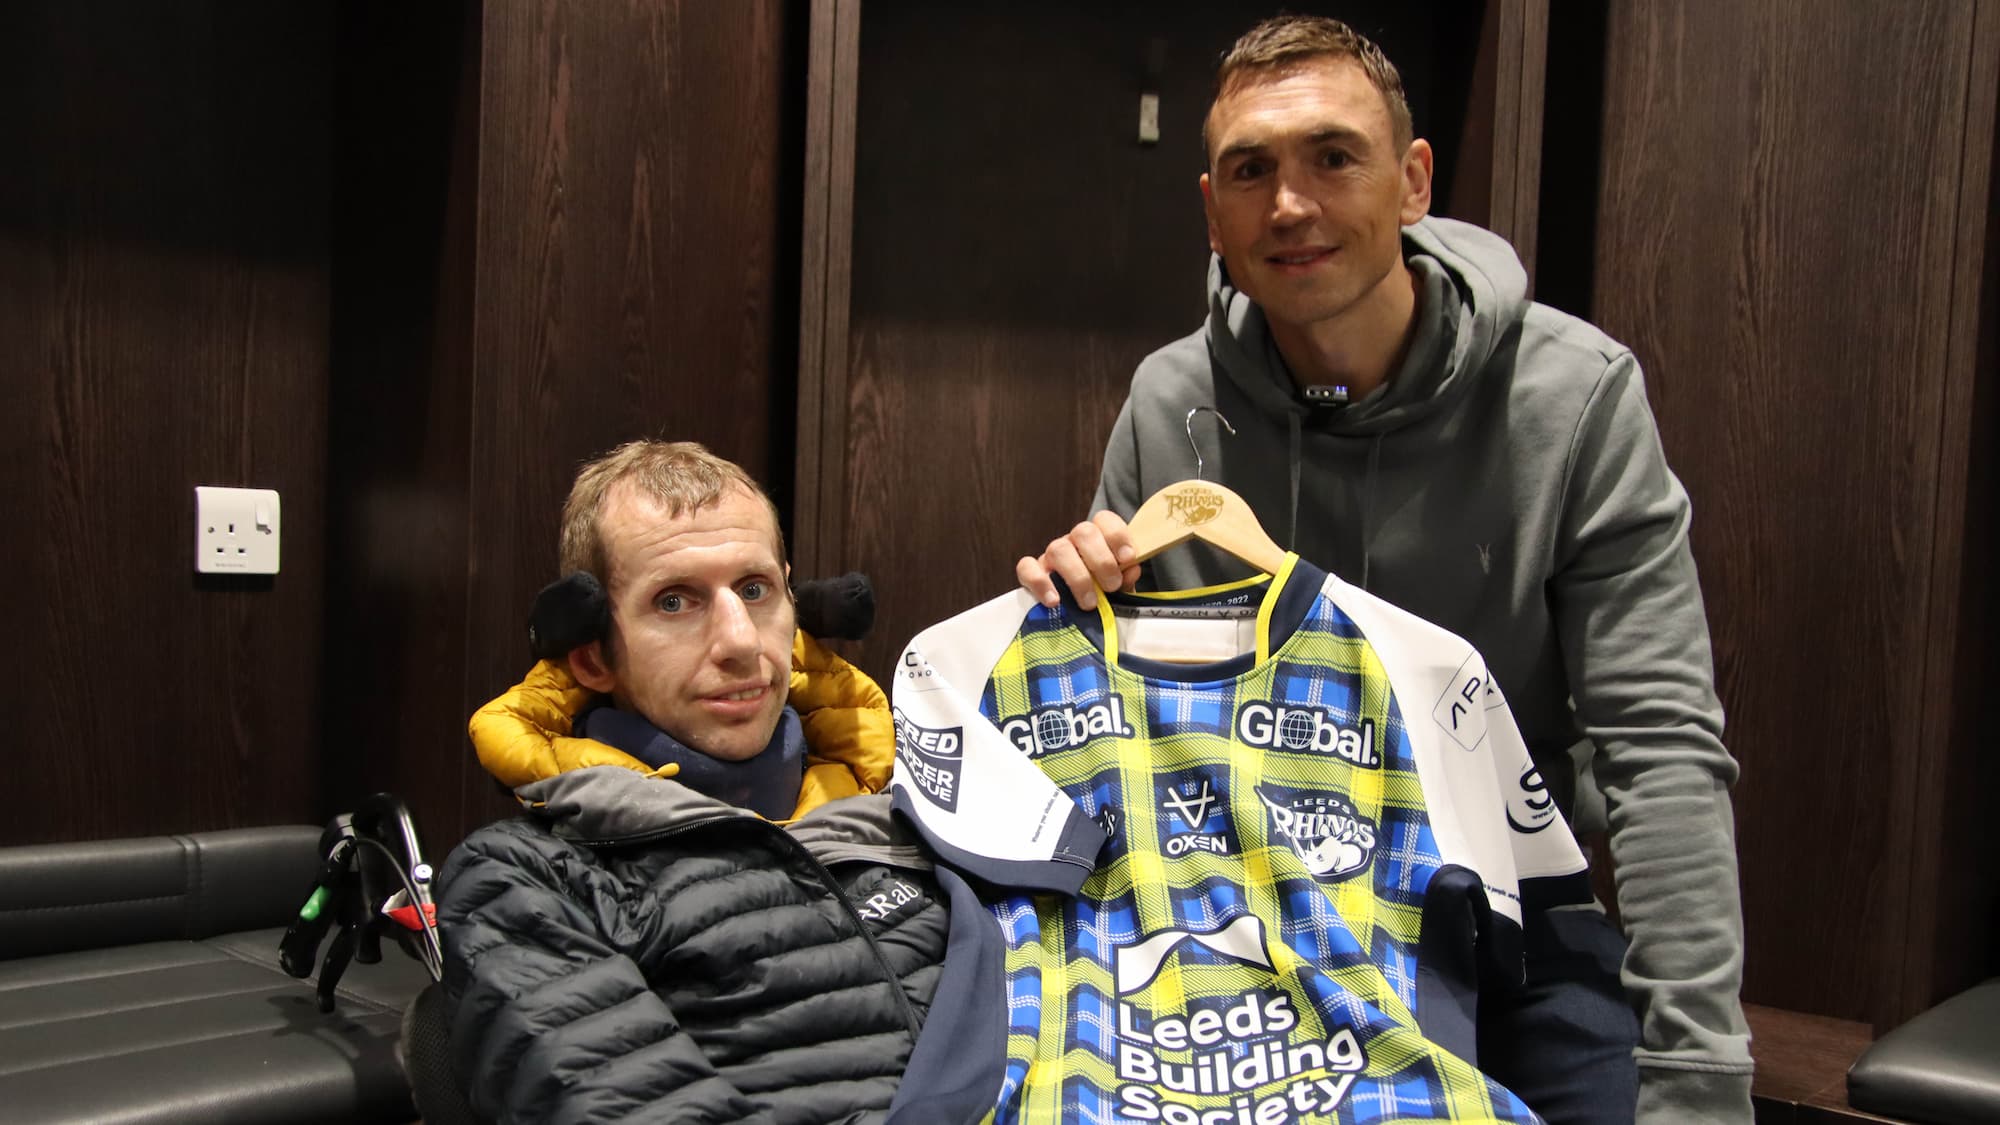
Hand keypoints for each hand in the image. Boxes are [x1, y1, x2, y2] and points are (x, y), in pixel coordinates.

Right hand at [1015, 511, 1137, 610]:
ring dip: (1077, 578)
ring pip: (1059, 550)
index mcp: (1098, 538)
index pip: (1104, 520)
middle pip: (1083, 532)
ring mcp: (1051, 556)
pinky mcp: (1031, 572)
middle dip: (1101, 560)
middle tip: (1112, 586)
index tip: (1128, 558)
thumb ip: (1127, 577)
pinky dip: (1040, 583)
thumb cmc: (1102, 594)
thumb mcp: (1120, 586)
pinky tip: (1055, 602)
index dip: (1117, 536)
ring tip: (1089, 604)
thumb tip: (1131, 570)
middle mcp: (1073, 541)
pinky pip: (1026, 567)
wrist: (1080, 614)